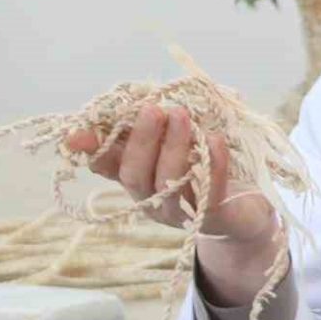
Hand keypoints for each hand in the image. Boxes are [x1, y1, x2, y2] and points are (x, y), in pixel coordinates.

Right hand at [62, 104, 284, 305]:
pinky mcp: (212, 217)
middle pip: (135, 176)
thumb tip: (127, 103)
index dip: (91, 149)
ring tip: (181, 115)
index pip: (106, 166)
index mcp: (137, 179)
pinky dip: (213, 162)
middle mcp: (152, 200)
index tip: (77, 133)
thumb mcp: (169, 145)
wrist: (243, 212)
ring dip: (173, 147)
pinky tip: (214, 139)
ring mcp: (180, 213)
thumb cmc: (201, 169)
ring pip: (168, 183)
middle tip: (153, 110)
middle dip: (142, 141)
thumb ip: (148, 128)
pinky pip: (210, 191)